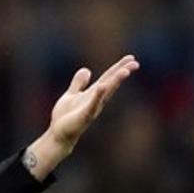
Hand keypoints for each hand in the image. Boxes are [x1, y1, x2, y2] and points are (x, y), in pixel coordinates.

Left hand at [23, 54, 139, 180]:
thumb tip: (86, 69)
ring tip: (125, 71)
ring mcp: (91, 108)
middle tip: (135, 63)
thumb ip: (78, 83)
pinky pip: (92, 105)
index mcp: (93, 94)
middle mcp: (95, 100)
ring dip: (115, 82)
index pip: (107, 78)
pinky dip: (97, 96)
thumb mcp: (71, 95)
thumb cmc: (65, 117)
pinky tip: (102, 87)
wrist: (58, 134)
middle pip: (110, 83)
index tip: (131, 57)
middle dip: (122, 73)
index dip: (118, 67)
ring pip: (105, 93)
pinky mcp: (84, 116)